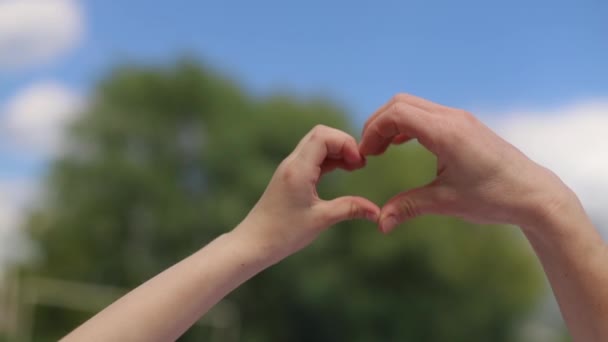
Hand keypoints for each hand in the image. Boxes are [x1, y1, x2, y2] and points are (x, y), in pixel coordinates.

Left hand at [238, 125, 379, 259]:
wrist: (254, 243)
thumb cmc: (283, 233)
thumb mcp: (321, 220)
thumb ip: (350, 209)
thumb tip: (377, 212)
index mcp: (299, 170)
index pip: (323, 135)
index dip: (346, 143)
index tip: (359, 164)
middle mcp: (292, 163)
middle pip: (321, 134)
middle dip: (344, 144)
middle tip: (360, 165)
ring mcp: (290, 168)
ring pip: (317, 145)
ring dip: (338, 151)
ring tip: (355, 168)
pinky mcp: (291, 176)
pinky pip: (313, 157)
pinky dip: (329, 160)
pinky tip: (342, 171)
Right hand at [359, 94, 572, 232]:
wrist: (534, 194)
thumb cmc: (494, 197)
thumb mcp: (446, 203)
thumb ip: (408, 207)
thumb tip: (380, 224)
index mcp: (446, 132)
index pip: (396, 113)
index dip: (373, 130)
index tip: (365, 155)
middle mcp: (452, 118)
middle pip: (400, 103)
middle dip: (377, 124)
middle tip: (367, 152)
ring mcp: (459, 118)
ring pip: (413, 105)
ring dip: (392, 123)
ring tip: (380, 149)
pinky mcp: (464, 125)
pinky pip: (427, 114)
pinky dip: (407, 124)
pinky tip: (401, 144)